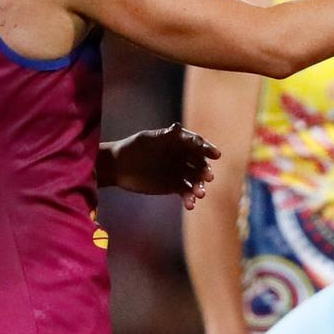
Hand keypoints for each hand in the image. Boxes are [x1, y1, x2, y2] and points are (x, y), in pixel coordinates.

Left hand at [106, 123, 220, 209]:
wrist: (118, 167)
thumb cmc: (132, 148)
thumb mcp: (147, 139)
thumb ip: (163, 136)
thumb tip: (177, 128)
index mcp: (179, 142)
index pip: (198, 144)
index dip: (208, 148)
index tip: (216, 154)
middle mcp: (183, 156)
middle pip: (200, 163)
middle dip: (206, 170)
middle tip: (209, 177)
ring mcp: (180, 171)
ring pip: (195, 179)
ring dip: (200, 186)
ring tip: (199, 194)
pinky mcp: (174, 186)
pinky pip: (186, 192)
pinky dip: (189, 198)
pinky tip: (190, 205)